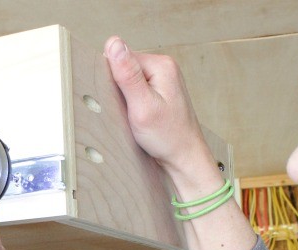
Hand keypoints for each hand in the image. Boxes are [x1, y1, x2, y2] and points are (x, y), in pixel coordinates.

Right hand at [104, 36, 213, 180]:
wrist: (184, 157)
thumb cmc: (167, 136)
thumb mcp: (142, 106)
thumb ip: (127, 74)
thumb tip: (114, 43)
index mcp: (161, 65)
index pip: (121, 58)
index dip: (113, 81)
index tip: (121, 102)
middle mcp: (164, 67)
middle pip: (125, 68)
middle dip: (119, 90)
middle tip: (129, 112)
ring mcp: (163, 80)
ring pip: (129, 81)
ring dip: (124, 99)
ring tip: (135, 116)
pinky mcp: (159, 92)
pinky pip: (136, 90)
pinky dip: (131, 104)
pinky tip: (138, 116)